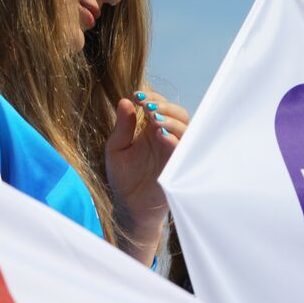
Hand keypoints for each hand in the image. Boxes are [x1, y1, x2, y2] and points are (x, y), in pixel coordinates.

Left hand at [105, 90, 188, 260]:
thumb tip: (125, 101)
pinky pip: (186, 150)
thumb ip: (122, 126)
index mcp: (151, 131)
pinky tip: (163, 136)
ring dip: (172, 121)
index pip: (159, 107)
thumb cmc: (123, 178)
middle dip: (165, 107)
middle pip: (178, 114)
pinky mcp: (181, 166)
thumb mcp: (116, 148)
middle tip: (148, 106)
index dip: (152, 98)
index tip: (138, 96)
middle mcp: (167, 138)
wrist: (131, 206)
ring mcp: (176, 152)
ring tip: (155, 120)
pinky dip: (176, 140)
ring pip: (187, 129)